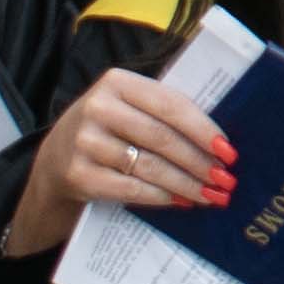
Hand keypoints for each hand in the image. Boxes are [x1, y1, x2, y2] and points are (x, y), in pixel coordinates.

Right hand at [5, 66, 234, 256]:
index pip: (171, 105)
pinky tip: (180, 202)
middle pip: (162, 138)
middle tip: (225, 180)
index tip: (229, 151)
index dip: (204, 129)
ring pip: (150, 166)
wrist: (55, 159)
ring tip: (210, 195)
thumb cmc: (109, 129)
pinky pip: (130, 188)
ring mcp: (84, 142)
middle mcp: (97, 107)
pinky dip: (161, 197)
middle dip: (199, 162)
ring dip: (186, 184)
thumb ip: (164, 111)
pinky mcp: (78, 174)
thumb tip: (220, 141)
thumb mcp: (128, 106)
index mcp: (116, 82)